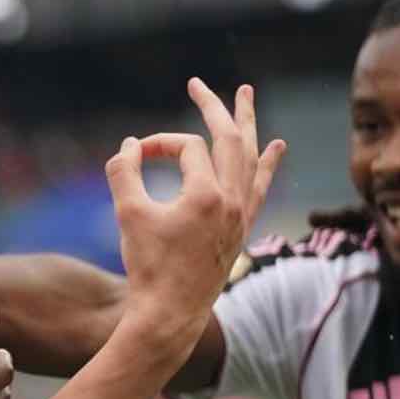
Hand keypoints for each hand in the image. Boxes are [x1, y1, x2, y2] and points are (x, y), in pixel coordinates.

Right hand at [105, 79, 285, 323]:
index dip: (158, 143)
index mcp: (207, 194)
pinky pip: (260, 187)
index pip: (187, 147)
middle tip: (198, 84)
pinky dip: (267, 164)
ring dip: (247, 125)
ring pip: (251, 158)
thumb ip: (124, 172)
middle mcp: (232, 200)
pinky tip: (275, 148)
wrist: (170, 314)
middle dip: (214, 108)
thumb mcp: (128, 214)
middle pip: (230, 139)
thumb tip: (129, 145)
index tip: (134, 156)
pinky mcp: (241, 230)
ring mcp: (241, 215)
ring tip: (247, 95)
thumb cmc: (147, 266)